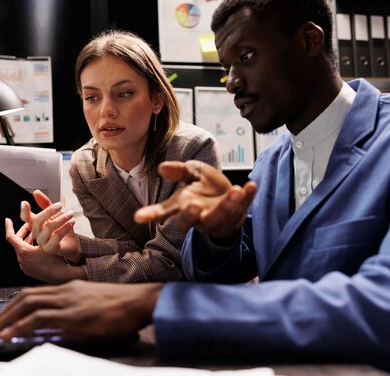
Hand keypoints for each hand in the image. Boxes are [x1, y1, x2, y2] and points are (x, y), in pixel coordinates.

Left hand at [0, 280, 162, 338]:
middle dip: (5, 312)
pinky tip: (11, 333)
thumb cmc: (123, 305)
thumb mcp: (94, 305)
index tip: (4, 317)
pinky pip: (40, 317)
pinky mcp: (74, 314)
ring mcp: (69, 301)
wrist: (141, 300)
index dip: (16, 305)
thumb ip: (75, 311)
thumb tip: (58, 327)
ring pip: (28, 305)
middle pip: (26, 297)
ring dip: (7, 319)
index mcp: (70, 287)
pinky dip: (21, 325)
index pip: (36, 293)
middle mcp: (66, 290)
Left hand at [5, 218, 83, 282]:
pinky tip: (39, 247)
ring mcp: (25, 266)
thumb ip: (46, 228)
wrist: (61, 277)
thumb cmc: (56, 260)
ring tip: (36, 235)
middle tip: (28, 226)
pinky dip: (30, 250)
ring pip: (22, 249)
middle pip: (17, 242)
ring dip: (28, 241)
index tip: (8, 220)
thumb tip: (46, 215)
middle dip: (23, 232)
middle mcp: (22, 259)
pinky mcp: (29, 270)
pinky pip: (26, 257)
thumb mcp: (51, 241)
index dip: (9, 227)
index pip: (10, 236)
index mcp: (24, 251)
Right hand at [20, 190, 80, 261]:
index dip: (24, 211)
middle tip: (60, 205)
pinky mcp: (51, 248)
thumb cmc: (62, 228)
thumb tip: (36, 192)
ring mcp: (42, 242)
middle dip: (49, 211)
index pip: (25, 218)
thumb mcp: (55, 214)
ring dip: (61, 219)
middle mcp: (37, 233)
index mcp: (36, 225)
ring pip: (48, 227)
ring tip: (70, 214)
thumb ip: (46, 204)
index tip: (24, 202)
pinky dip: (65, 227)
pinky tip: (72, 222)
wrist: (72, 243)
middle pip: (37, 221)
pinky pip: (57, 236)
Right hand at [134, 160, 256, 237]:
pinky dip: (247, 198)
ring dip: (227, 205)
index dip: (151, 214)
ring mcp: (217, 221)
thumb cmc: (207, 187)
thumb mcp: (194, 173)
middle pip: (189, 222)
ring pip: (219, 218)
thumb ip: (181, 171)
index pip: (164, 212)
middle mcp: (197, 217)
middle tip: (194, 206)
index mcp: (182, 206)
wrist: (232, 197)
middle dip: (190, 216)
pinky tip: (251, 186)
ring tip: (234, 190)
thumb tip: (162, 167)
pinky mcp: (236, 219)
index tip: (138, 218)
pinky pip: (242, 210)